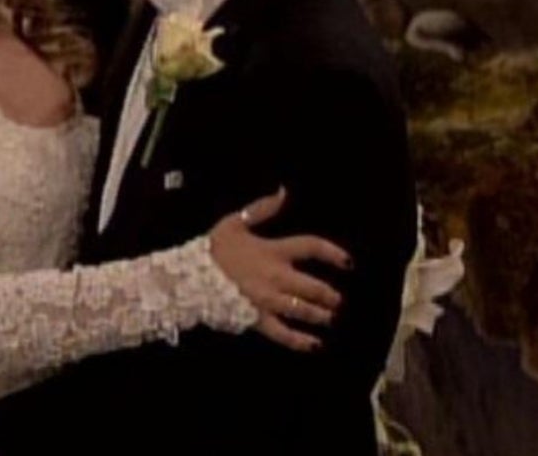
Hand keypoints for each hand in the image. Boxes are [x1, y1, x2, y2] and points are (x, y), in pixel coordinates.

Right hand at [209, 187, 350, 351]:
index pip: (311, 247)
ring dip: (321, 315)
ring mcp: (269, 301)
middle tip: (338, 300)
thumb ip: (262, 208)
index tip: (347, 263)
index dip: (332, 253)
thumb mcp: (235, 222)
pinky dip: (301, 341)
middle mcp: (277, 277)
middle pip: (314, 286)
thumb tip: (284, 191)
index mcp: (274, 251)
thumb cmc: (213, 249)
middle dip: (330, 295)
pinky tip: (314, 345)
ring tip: (330, 318)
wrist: (190, 277)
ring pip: (304, 310)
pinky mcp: (258, 319)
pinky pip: (284, 333)